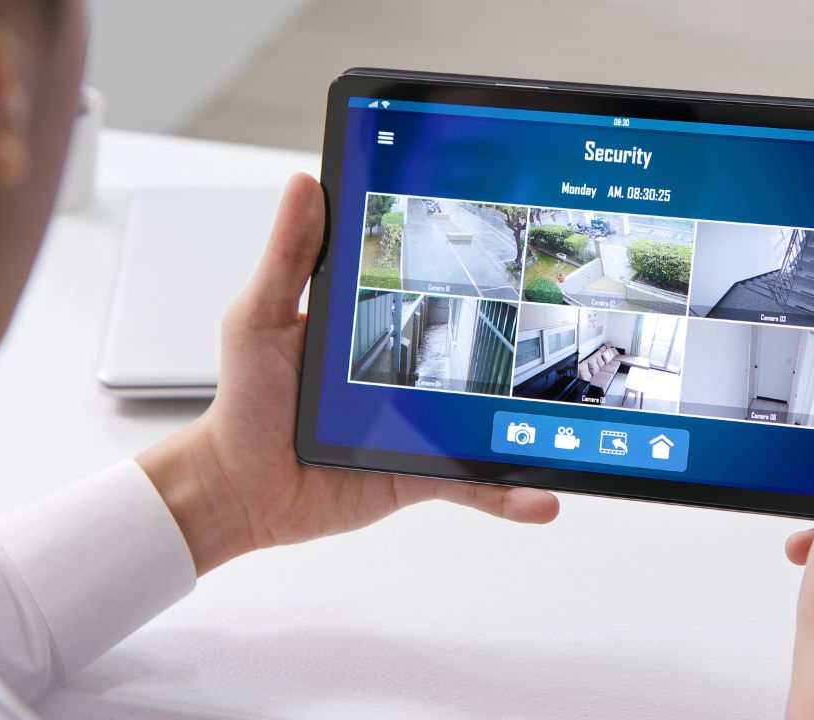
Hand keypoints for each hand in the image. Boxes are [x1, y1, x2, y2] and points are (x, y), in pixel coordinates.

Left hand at [140, 174, 558, 573]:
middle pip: (480, 352)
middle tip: (574, 325)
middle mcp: (408, 369)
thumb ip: (289, 257)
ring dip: (532, 428)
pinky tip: (540, 500)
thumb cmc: (244, 401)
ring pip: (490, 420)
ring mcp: (419, 422)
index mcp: (376, 322)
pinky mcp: (420, 471)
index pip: (435, 284)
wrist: (239, 488)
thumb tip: (306, 183)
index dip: (474, 263)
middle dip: (525, 344)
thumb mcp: (260, 317)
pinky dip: (508, 494)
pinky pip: (473, 482)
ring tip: (572, 425)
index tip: (517, 239)